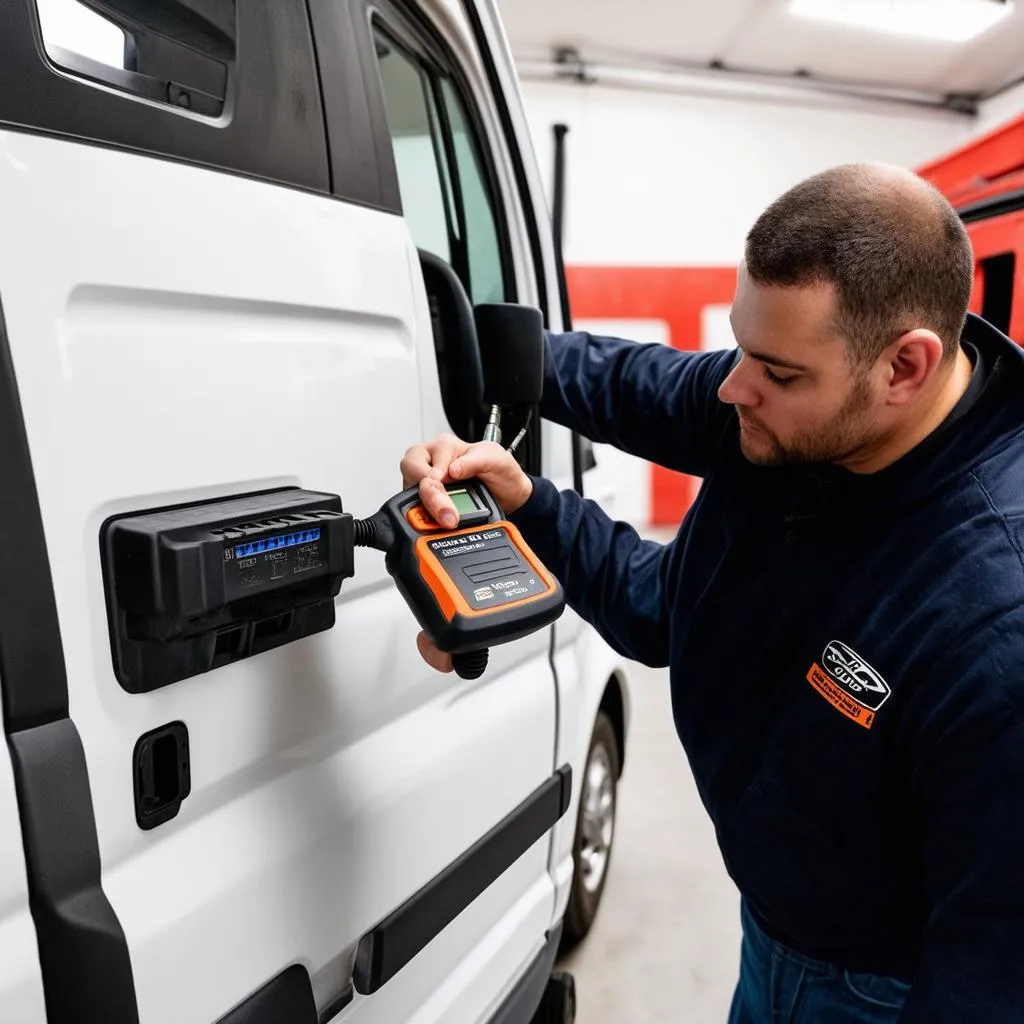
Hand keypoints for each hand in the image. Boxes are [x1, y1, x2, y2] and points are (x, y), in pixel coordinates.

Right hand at [400, 434, 533, 529]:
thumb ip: (474, 460)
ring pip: (410, 490)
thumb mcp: (495, 459)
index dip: (434, 486)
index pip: (425, 463)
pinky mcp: (427, 497)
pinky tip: (440, 519)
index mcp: (444, 446)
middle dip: (428, 497)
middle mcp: (431, 460)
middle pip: (410, 473)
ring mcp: (427, 479)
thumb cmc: (502, 473)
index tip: (448, 507)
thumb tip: (452, 469)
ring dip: (426, 506)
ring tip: (447, 519)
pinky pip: (416, 505)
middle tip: (447, 516)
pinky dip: (426, 514)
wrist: (510, 495)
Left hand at [401, 434, 533, 673]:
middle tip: (442, 520)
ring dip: (437, 478)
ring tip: (453, 505)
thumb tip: (434, 652)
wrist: (520, 509)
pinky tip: (464, 477)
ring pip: (427, 455)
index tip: (403, 537)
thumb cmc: (485, 535)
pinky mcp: (480, 456)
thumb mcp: (463, 576)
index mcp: (418, 513)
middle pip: (407, 471)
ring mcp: (453, 465)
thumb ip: (448, 622)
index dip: (393, 520)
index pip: (395, 509)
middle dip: (421, 494)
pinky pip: (465, 452)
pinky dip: (463, 462)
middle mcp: (430, 483)